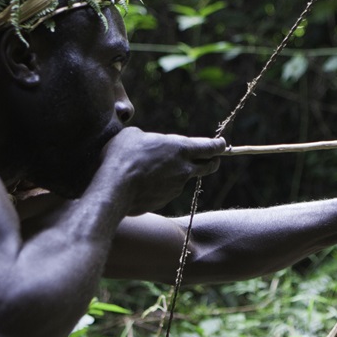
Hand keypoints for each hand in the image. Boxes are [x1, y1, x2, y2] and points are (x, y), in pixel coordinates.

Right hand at [100, 127, 226, 213]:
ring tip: (156, 169)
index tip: (222, 144)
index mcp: (180, 148)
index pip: (210, 147)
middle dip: (213, 161)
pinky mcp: (165, 200)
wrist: (114, 188)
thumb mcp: (134, 135)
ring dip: (177, 173)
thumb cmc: (122, 156)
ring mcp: (176, 187)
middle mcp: (184, 169)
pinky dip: (162, 186)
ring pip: (184, 178)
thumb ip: (149, 139)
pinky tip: (145, 183)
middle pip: (209, 166)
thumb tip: (147, 143)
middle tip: (212, 158)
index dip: (219, 145)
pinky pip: (167, 190)